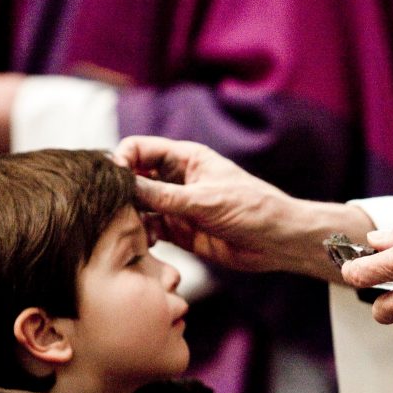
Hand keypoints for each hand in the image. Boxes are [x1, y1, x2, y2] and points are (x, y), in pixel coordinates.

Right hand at [114, 136, 373, 279]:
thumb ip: (162, 195)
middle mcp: (175, 179)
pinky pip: (150, 229)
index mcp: (184, 158)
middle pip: (133, 177)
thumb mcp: (204, 200)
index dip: (121, 160)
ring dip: (130, 216)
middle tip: (114, 209)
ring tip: (129, 229)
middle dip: (121, 192)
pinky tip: (147, 243)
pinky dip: (143, 235)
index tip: (114, 181)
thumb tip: (124, 185)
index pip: (138, 149)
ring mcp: (176, 205)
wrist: (278, 241)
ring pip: (138, 206)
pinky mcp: (179, 230)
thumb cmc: (251, 209)